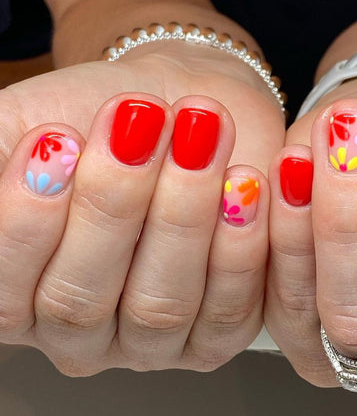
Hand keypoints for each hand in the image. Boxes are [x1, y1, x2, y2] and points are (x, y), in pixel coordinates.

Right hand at [0, 48, 284, 375]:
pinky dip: (238, 248)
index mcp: (25, 296)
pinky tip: (245, 187)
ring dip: (182, 214)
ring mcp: (154, 339)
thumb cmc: (103, 118)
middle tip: (141, 124)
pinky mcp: (219, 327)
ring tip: (200, 136)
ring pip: (159, 307)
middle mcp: (85, 330)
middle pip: (81, 302)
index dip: (29, 223)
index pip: (6, 294)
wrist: (182, 103)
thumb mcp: (28, 125)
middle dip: (114, 203)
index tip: (57, 136)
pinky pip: (229, 311)